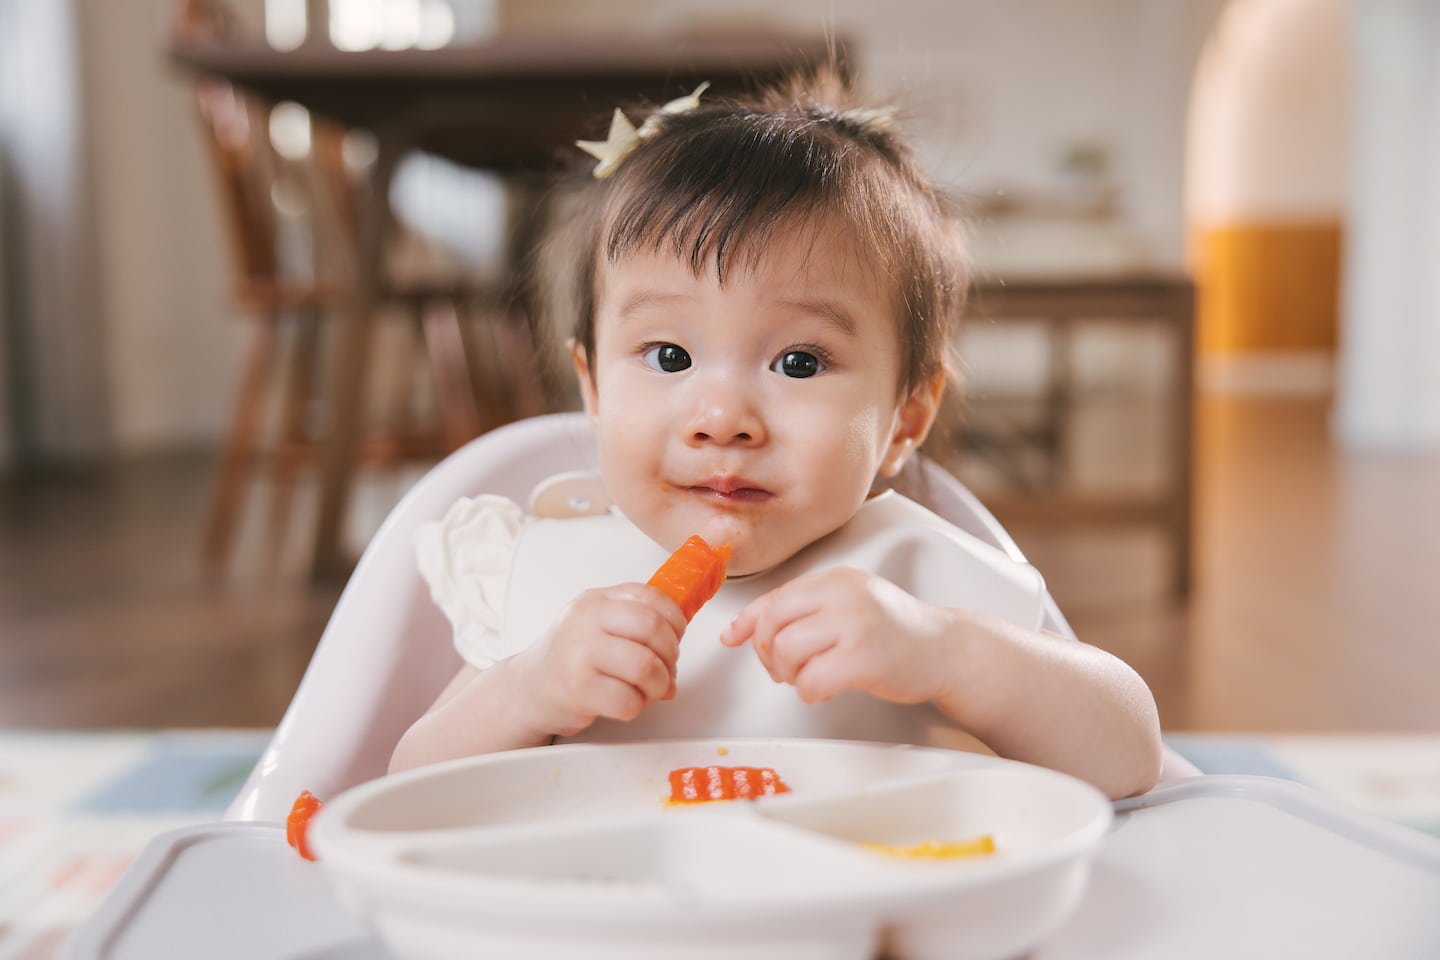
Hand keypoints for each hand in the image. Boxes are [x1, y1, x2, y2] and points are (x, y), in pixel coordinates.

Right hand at [513, 584, 686, 737]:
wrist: (527, 689)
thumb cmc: (568, 658)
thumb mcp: (596, 625)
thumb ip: (635, 625)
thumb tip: (677, 647)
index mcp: (596, 601)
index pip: (650, 596)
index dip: (675, 620)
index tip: (675, 638)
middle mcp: (585, 621)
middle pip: (653, 628)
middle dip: (670, 655)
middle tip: (665, 670)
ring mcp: (579, 654)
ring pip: (645, 666)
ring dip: (657, 685)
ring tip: (648, 690)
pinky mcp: (577, 690)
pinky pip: (628, 700)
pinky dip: (636, 707)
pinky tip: (624, 702)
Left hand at [720, 567, 955, 705]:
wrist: (946, 650)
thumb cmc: (895, 632)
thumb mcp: (848, 606)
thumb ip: (801, 612)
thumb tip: (741, 630)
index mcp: (836, 578)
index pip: (775, 597)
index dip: (749, 622)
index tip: (735, 638)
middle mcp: (843, 593)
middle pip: (774, 623)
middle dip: (770, 653)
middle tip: (785, 669)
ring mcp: (855, 623)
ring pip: (788, 651)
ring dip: (790, 675)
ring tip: (810, 678)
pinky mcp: (865, 657)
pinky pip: (811, 680)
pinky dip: (810, 692)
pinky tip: (826, 690)